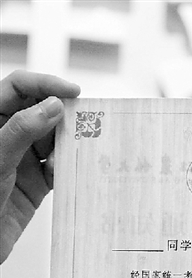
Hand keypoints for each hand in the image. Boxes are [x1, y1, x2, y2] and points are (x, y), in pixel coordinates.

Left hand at [0, 70, 79, 263]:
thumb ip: (23, 129)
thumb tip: (53, 106)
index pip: (17, 88)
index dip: (45, 84)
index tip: (72, 92)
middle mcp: (8, 137)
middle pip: (41, 112)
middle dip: (63, 115)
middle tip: (86, 121)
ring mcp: (22, 159)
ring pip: (54, 140)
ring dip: (68, 144)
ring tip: (79, 148)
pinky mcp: (36, 183)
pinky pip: (59, 168)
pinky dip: (69, 168)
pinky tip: (71, 170)